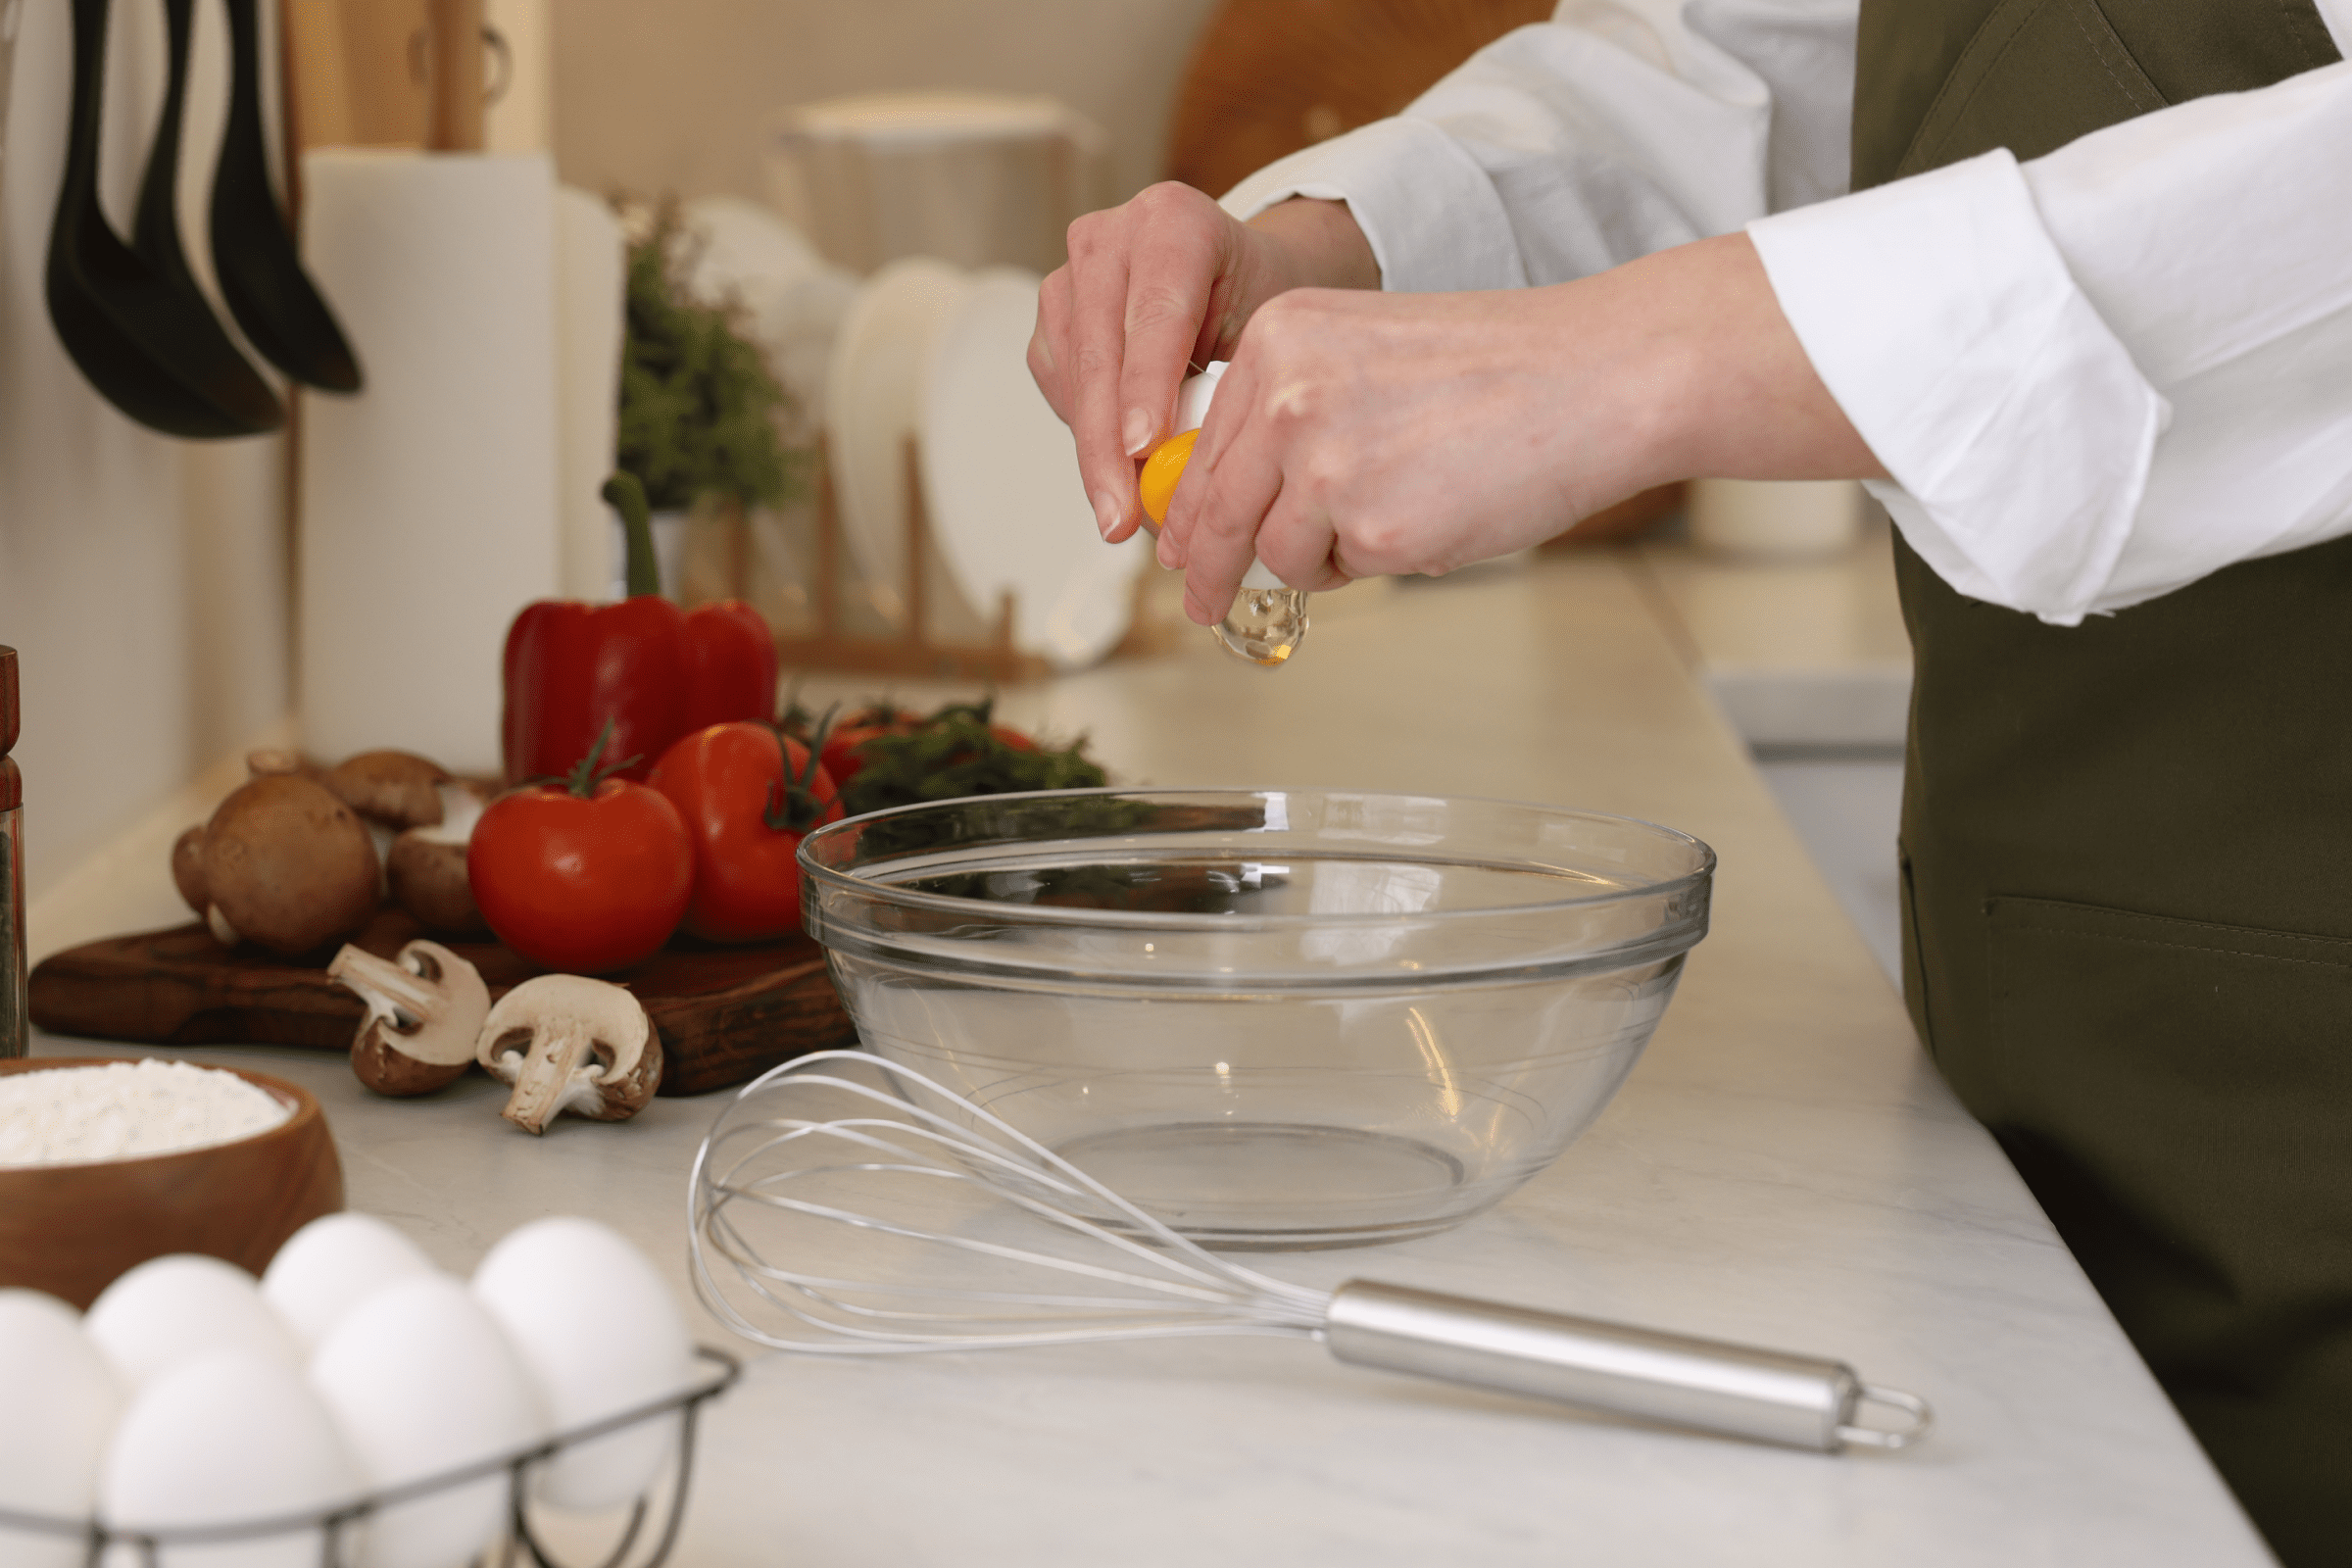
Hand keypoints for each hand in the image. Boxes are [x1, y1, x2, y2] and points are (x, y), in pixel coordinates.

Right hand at [1028, 184, 1376, 544]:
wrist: (1234, 276)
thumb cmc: (1258, 302)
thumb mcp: (1264, 334)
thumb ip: (1225, 391)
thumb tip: (1186, 484)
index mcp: (1173, 222)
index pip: (1154, 313)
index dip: (1145, 385)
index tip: (1141, 448)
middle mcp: (1110, 237)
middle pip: (1100, 351)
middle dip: (1107, 446)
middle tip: (1120, 515)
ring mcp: (1071, 274)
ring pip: (1071, 376)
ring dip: (1093, 451)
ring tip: (1121, 513)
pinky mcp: (1052, 315)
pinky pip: (1058, 386)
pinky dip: (1085, 433)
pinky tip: (1114, 465)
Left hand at [1159, 232, 1886, 624]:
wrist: (1599, 374)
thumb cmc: (1505, 367)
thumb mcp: (1366, 355)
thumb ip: (1295, 412)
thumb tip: (1241, 501)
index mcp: (1278, 340)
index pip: (1201, 445)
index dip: (1189, 508)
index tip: (1179, 545)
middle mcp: (1285, 397)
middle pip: (1212, 510)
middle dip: (1207, 567)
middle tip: (1201, 602)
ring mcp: (1324, 464)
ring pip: (1276, 553)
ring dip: (1321, 559)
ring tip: (1396, 518)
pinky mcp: (1374, 528)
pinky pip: (1346, 573)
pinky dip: (1381, 563)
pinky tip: (1434, 516)